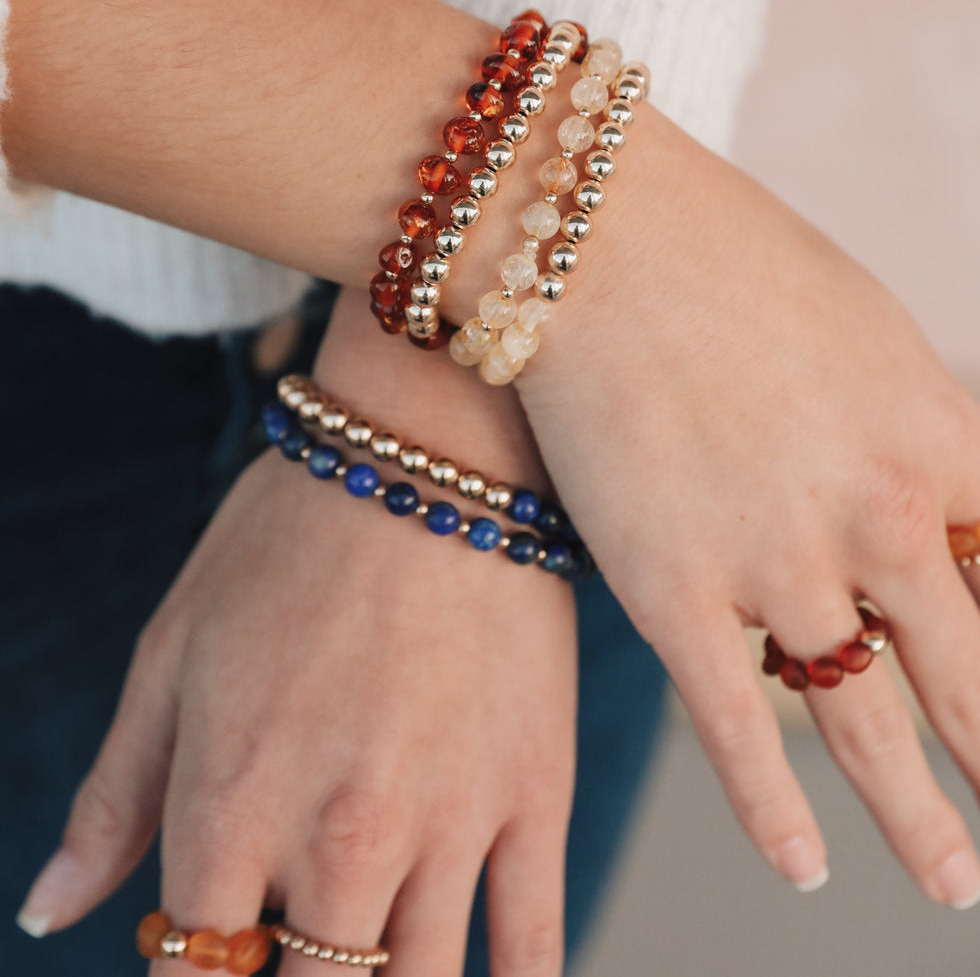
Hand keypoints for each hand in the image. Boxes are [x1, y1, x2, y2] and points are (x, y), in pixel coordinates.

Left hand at [18, 288, 576, 976]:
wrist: (433, 445)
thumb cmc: (288, 535)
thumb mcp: (173, 647)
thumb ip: (116, 795)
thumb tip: (53, 912)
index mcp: (229, 809)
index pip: (197, 973)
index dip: (198, 970)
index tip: (219, 941)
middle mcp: (338, 843)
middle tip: (300, 934)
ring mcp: (448, 824)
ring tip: (371, 947)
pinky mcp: (537, 792)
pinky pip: (531, 942)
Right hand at [516, 106, 979, 906]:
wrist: (593, 235)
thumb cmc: (730, 261)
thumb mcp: (871, 334)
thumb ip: (920, 430)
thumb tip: (959, 500)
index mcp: (940, 443)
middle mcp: (879, 518)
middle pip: (977, 689)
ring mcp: (777, 564)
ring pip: (871, 733)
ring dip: (924, 825)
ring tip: (957, 883)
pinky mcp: (674, 593)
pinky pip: (740, 733)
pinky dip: (774, 815)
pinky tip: (806, 870)